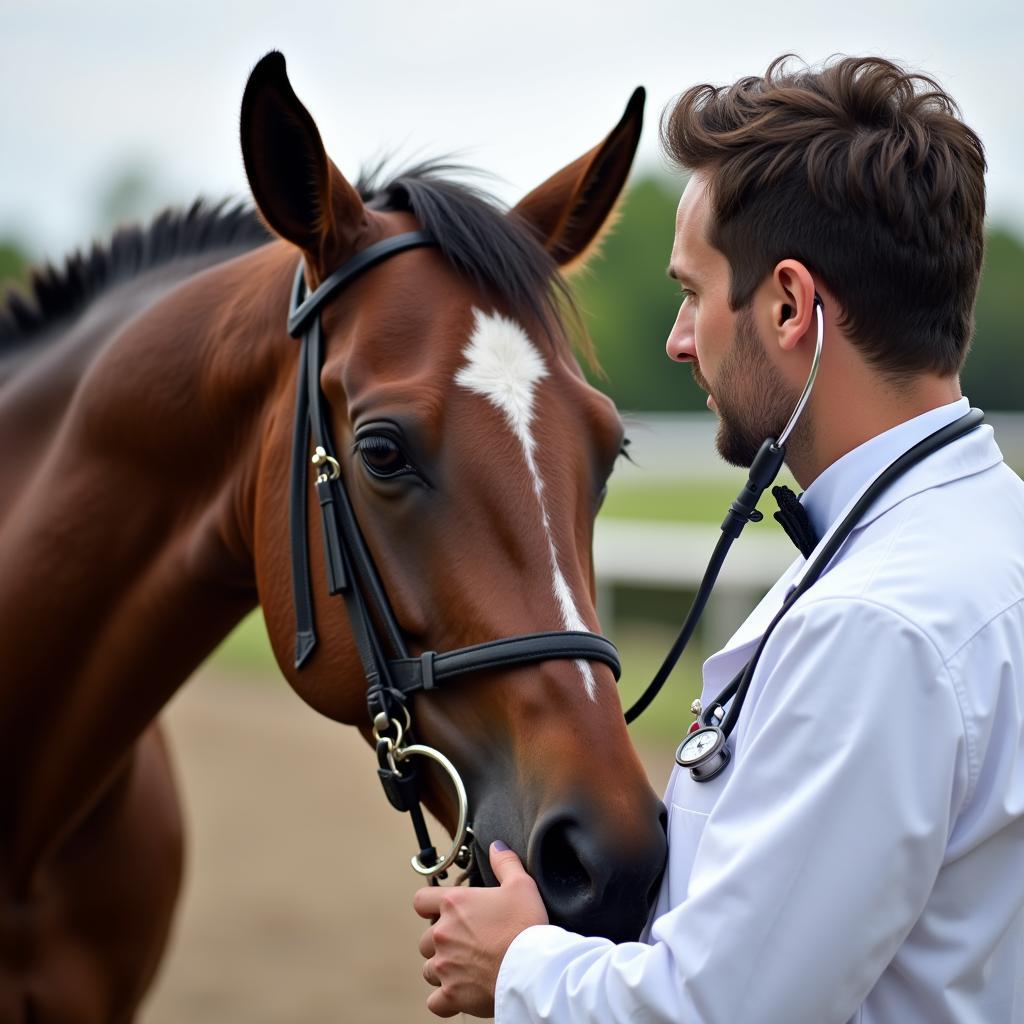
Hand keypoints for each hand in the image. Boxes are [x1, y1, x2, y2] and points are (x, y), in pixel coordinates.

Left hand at [414, 841, 547, 1017]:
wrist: (533, 970)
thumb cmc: (526, 926)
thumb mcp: (521, 885)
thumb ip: (505, 862)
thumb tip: (496, 846)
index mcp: (454, 904)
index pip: (421, 901)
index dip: (430, 906)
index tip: (445, 913)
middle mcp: (443, 933)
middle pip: (425, 939)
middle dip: (441, 942)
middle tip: (467, 944)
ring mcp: (444, 966)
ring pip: (429, 969)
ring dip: (443, 969)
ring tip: (467, 968)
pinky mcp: (451, 994)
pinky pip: (435, 1002)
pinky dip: (445, 1000)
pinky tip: (460, 993)